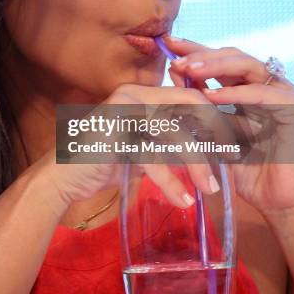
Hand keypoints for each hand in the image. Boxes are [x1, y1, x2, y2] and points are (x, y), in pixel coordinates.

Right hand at [47, 82, 226, 209]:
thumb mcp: (143, 146)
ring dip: (196, 163)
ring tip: (211, 189)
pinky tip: (182, 201)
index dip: (214, 116)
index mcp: (143, 92)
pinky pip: (151, 157)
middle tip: (232, 159)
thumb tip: (209, 147)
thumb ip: (168, 140)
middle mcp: (134, 94)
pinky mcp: (115, 133)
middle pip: (188, 107)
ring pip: (174, 133)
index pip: (189, 96)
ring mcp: (123, 111)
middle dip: (213, 134)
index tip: (232, 141)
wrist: (61, 177)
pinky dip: (169, 181)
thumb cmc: (103, 161)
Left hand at [162, 34, 293, 217]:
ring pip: (246, 66)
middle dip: (200, 54)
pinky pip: (262, 94)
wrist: (280, 200)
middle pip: (232, 56)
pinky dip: (236, 93)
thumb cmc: (248, 170)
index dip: (194, 51)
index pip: (220, 61)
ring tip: (187, 69)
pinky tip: (210, 96)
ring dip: (214, 65)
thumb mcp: (216, 136)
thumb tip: (172, 88)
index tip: (167, 46)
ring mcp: (281, 94)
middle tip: (174, 57)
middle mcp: (266, 86)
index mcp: (248, 90)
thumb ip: (201, 112)